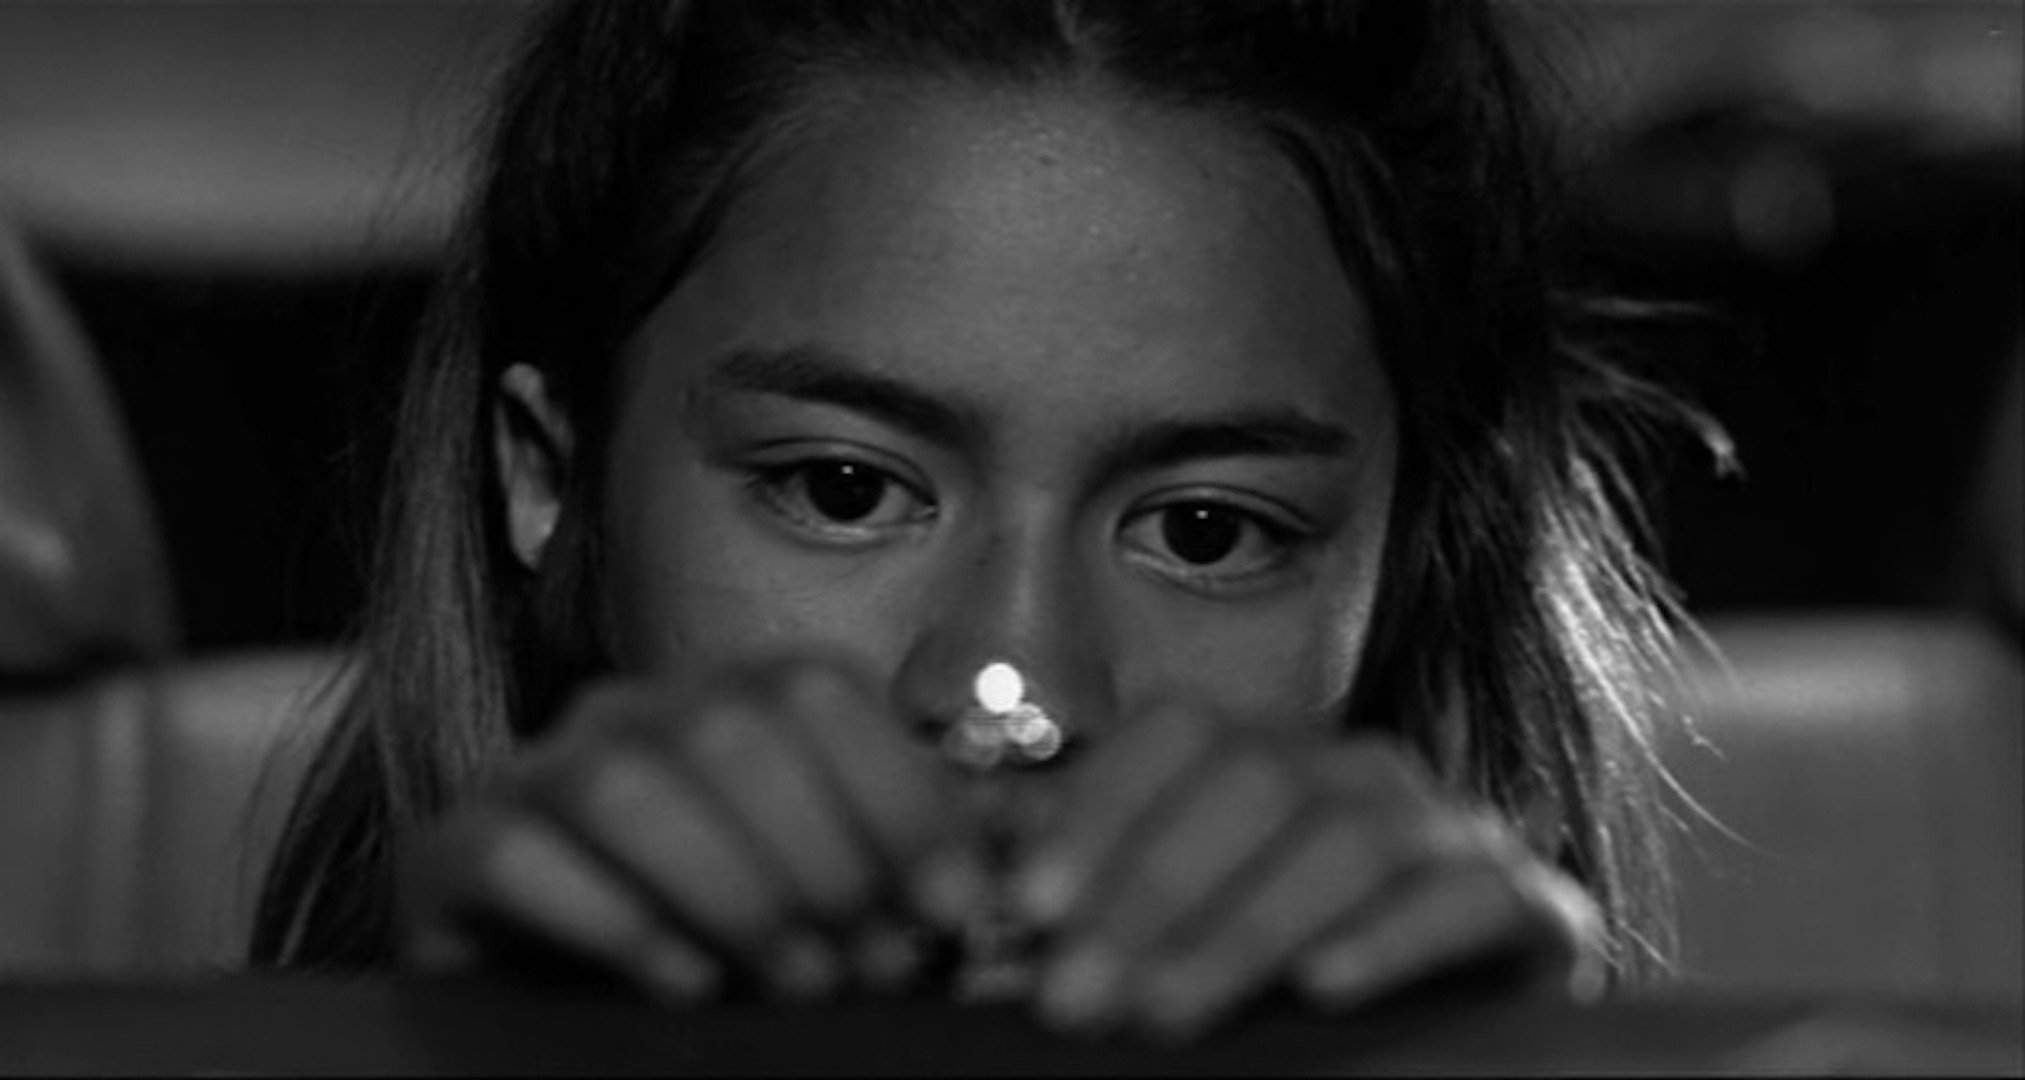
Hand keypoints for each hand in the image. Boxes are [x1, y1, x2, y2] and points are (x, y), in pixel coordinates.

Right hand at [396, 656, 966, 1001]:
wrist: (560, 1014)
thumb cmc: (723, 950)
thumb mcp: (831, 898)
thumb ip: (912, 854)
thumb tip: (1025, 835)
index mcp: (726, 701)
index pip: (817, 691)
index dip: (896, 795)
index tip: (951, 910)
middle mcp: (627, 713)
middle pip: (732, 726)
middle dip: (823, 854)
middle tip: (871, 966)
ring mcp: (532, 774)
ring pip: (630, 782)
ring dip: (733, 889)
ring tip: (794, 983)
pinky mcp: (450, 853)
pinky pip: (520, 855)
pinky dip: (616, 923)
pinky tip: (685, 987)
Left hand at [1005, 705, 1606, 1038]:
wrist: (1449, 1035)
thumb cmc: (1283, 979)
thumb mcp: (1176, 930)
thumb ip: (1088, 894)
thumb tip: (973, 893)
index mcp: (1270, 755)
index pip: (1177, 736)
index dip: (1098, 813)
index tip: (1025, 909)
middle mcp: (1359, 770)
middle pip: (1253, 781)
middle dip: (1149, 891)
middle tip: (1071, 994)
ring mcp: (1450, 830)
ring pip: (1345, 839)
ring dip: (1241, 928)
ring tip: (1162, 1012)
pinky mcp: (1529, 907)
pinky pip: (1465, 900)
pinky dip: (1391, 938)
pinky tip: (1322, 988)